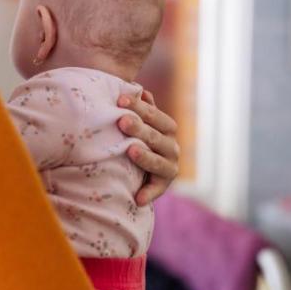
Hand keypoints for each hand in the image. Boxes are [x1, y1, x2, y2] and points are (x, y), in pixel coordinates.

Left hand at [117, 91, 178, 205]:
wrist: (136, 167)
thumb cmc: (133, 135)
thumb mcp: (136, 120)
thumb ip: (139, 106)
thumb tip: (139, 90)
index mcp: (165, 126)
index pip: (154, 114)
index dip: (138, 106)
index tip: (119, 100)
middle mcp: (171, 145)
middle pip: (156, 136)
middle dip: (139, 128)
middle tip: (122, 121)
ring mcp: (170, 165)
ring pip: (160, 161)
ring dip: (146, 157)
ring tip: (130, 150)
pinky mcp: (164, 183)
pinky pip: (158, 189)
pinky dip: (149, 193)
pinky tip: (138, 198)